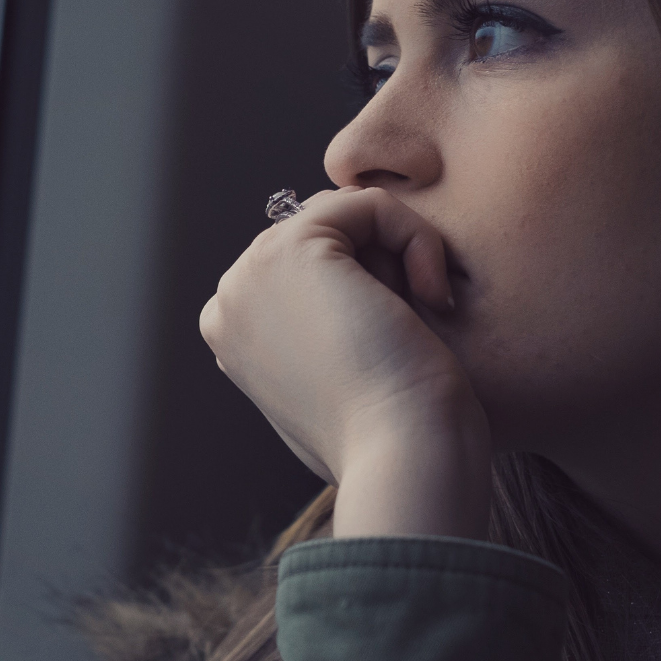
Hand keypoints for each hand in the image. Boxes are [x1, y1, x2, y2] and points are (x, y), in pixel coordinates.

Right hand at [198, 186, 490, 538]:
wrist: (401, 456)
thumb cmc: (388, 442)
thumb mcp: (339, 391)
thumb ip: (321, 345)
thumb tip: (340, 320)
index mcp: (233, 336)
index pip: (309, 269)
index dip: (369, 289)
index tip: (397, 348)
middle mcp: (230, 300)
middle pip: (327, 238)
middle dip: (381, 269)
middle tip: (409, 333)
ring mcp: (251, 272)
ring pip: (348, 218)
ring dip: (400, 255)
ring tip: (420, 313)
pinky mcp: (291, 247)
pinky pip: (370, 204)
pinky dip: (416, 239)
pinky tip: (431, 296)